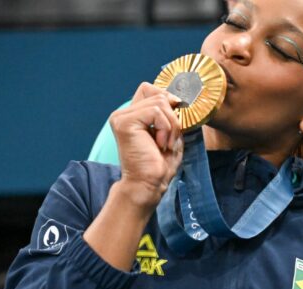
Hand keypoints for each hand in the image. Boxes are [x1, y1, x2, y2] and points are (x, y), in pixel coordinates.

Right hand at [109, 82, 182, 207]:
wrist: (148, 185)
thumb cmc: (159, 165)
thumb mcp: (170, 134)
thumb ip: (170, 114)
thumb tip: (180, 98)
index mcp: (132, 115)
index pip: (150, 89)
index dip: (167, 100)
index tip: (174, 122)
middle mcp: (122, 114)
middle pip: (158, 94)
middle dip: (172, 117)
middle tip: (168, 140)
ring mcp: (121, 117)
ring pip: (160, 102)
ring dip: (171, 125)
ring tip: (163, 144)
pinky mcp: (125, 123)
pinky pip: (157, 111)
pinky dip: (166, 128)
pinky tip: (159, 144)